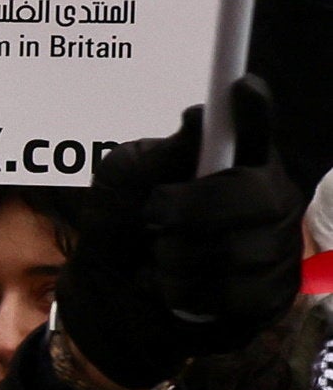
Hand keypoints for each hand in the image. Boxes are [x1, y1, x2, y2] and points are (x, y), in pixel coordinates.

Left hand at [56, 81, 296, 389]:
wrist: (112, 300)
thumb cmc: (124, 229)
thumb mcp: (122, 186)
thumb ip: (154, 157)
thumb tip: (197, 118)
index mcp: (235, 163)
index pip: (257, 133)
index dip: (255, 114)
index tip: (242, 89)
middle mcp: (269, 199)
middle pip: (253, 197)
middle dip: (189, 212)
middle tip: (155, 219)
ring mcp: (277, 248)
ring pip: (238, 252)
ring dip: (177, 259)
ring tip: (160, 259)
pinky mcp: (271, 296)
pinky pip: (234, 295)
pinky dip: (187, 294)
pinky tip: (176, 289)